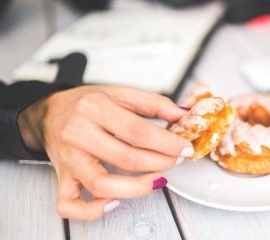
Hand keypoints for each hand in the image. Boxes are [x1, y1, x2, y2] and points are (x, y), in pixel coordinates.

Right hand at [19, 85, 192, 220]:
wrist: (50, 112)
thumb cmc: (88, 104)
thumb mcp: (121, 93)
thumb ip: (154, 103)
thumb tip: (183, 115)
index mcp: (94, 108)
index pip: (138, 132)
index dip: (167, 143)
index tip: (184, 148)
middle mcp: (78, 133)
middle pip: (125, 158)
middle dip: (159, 162)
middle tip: (175, 160)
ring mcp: (68, 159)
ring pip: (102, 184)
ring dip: (137, 188)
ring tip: (157, 179)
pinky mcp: (61, 178)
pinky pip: (69, 204)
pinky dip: (92, 211)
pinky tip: (114, 203)